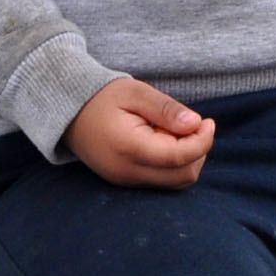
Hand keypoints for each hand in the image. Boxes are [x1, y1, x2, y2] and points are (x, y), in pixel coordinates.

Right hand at [68, 77, 215, 187]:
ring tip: (173, 132)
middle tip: (194, 125)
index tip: (207, 121)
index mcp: (129, 147)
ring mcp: (125, 180)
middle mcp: (127, 171)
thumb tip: (195, 124)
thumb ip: (166, 109)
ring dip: (187, 159)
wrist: (69, 112)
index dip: (202, 141)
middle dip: (198, 151)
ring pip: (175, 182)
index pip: (179, 157)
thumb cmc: (102, 97)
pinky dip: (173, 164)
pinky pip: (161, 181)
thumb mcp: (135, 92)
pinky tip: (162, 141)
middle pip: (183, 176)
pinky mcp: (126, 182)